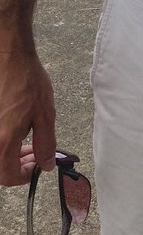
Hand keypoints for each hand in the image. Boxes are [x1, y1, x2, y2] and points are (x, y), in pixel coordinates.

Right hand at [0, 50, 56, 184]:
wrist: (9, 57)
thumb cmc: (27, 81)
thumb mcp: (45, 114)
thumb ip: (46, 144)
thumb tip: (46, 164)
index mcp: (3, 142)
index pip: (8, 176)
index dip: (25, 176)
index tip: (37, 167)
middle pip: (0, 169)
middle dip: (18, 166)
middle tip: (36, 154)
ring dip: (11, 154)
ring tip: (29, 142)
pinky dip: (5, 142)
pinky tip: (17, 130)